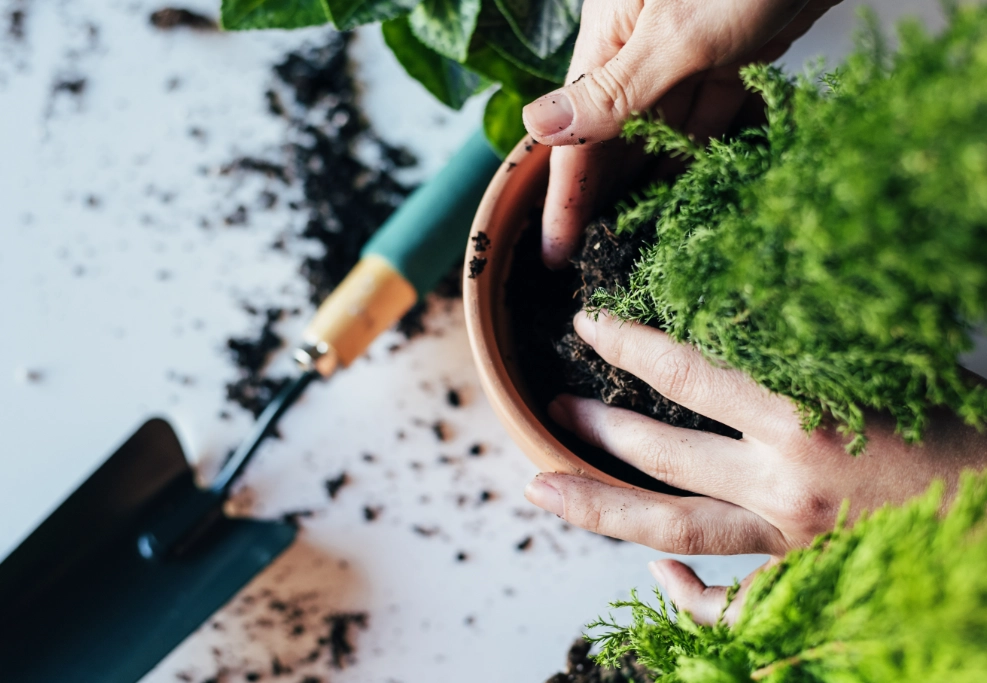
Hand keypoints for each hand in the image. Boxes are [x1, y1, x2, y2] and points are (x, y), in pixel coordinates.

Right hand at [522, 0, 842, 268]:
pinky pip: (704, 113)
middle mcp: (639, 44)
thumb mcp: (677, 34)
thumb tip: (537, 126)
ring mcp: (686, 48)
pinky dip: (697, 149)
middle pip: (612, 134)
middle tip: (599, 256)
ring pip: (658, 128)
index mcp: (609, 34)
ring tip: (638, 236)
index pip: (576, 130)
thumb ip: (613, 90)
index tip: (557, 251)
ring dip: (649, 178)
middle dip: (604, 194)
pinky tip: (688, 186)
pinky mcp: (730, 51)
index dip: (564, 195)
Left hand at [524, 311, 986, 623]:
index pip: (686, 373)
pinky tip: (653, 576)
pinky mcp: (805, 578)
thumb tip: (736, 304)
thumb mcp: (876, 363)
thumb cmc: (951, 426)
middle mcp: (784, 482)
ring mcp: (790, 540)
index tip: (586, 324)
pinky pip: (732, 605)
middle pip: (660, 454)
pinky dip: (688, 599)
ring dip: (598, 506)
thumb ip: (801, 344)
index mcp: (802, 416)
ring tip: (541, 487)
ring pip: (672, 527)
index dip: (625, 344)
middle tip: (550, 409)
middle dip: (594, 428)